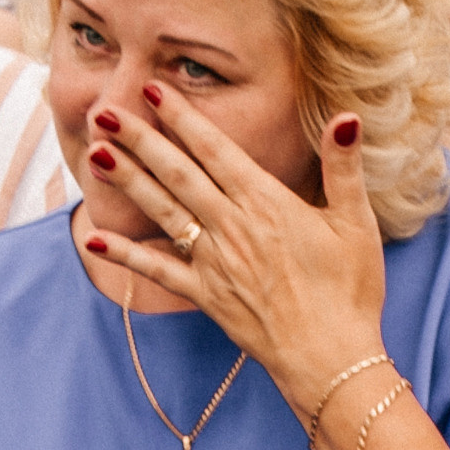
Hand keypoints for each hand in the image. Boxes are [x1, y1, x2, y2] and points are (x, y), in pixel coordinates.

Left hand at [85, 81, 388, 416]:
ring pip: (162, 212)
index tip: (152, 89)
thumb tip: (345, 117)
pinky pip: (159, 271)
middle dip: (139, 139)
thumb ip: (344, 167)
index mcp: (266, 203)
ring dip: (127, 182)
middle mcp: (232, 227)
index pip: (215, 149)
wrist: (331, 360)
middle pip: (177, 174)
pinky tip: (93, 239)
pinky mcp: (206, 296)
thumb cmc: (350, 292)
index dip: (181, 117)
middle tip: (105, 109)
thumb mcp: (356, 224)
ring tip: (95, 153)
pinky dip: (125, 255)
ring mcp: (214, 262)